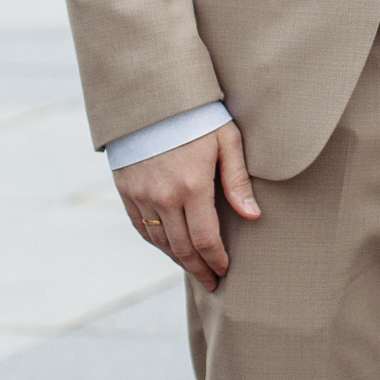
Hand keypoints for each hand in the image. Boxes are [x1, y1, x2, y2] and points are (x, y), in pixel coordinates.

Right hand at [116, 122, 257, 290]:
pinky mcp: (126, 191)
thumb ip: (237, 181)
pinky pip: (141, 227)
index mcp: (193, 187)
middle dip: (198, 268)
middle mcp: (164, 197)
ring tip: (194, 268)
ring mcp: (142, 196)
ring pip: (160, 241)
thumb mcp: (227, 141)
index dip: (215, 259)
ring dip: (178, 259)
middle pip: (181, 248)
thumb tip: (252, 216)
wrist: (152, 98)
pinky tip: (170, 248)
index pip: (205, 239)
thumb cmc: (199, 116)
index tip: (225, 271)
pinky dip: (157, 242)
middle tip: (211, 282)